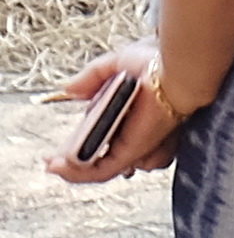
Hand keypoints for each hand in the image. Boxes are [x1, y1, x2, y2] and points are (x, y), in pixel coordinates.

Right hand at [45, 42, 190, 182]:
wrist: (175, 71)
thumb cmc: (155, 64)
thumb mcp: (116, 65)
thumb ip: (92, 77)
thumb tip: (70, 90)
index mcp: (130, 116)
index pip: (105, 139)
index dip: (81, 147)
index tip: (58, 151)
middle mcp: (134, 134)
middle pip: (103, 159)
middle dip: (76, 164)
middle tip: (53, 162)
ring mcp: (135, 145)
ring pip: (102, 169)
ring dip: (76, 171)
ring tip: (55, 166)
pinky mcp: (134, 150)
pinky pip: (104, 169)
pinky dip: (81, 172)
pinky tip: (60, 168)